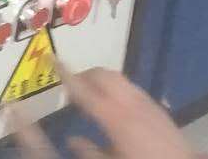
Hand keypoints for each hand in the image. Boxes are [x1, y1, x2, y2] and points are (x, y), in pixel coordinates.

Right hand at [12, 67, 207, 158]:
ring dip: (100, 80)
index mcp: (113, 116)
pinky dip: (116, 88)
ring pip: (118, 77)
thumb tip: (71, 140)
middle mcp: (129, 102)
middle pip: (102, 74)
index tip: (50, 58)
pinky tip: (114, 105)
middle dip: (84, 75)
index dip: (64, 72)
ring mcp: (145, 101)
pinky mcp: (157, 106)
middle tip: (70, 87)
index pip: (83, 88)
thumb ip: (88, 151)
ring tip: (90, 95)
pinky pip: (131, 87)